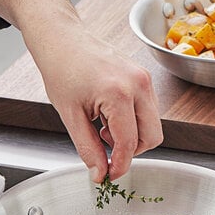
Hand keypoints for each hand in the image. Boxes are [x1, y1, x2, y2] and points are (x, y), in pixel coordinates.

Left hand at [37, 29, 161, 181]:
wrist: (62, 39)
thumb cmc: (61, 69)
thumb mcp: (70, 115)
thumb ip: (88, 148)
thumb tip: (100, 173)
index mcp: (119, 93)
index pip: (130, 143)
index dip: (120, 165)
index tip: (109, 175)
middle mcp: (138, 84)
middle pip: (152, 136)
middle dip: (131, 151)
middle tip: (106, 150)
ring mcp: (144, 78)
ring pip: (152, 124)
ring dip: (131, 135)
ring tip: (102, 127)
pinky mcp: (144, 76)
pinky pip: (148, 110)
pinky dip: (133, 121)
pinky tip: (109, 115)